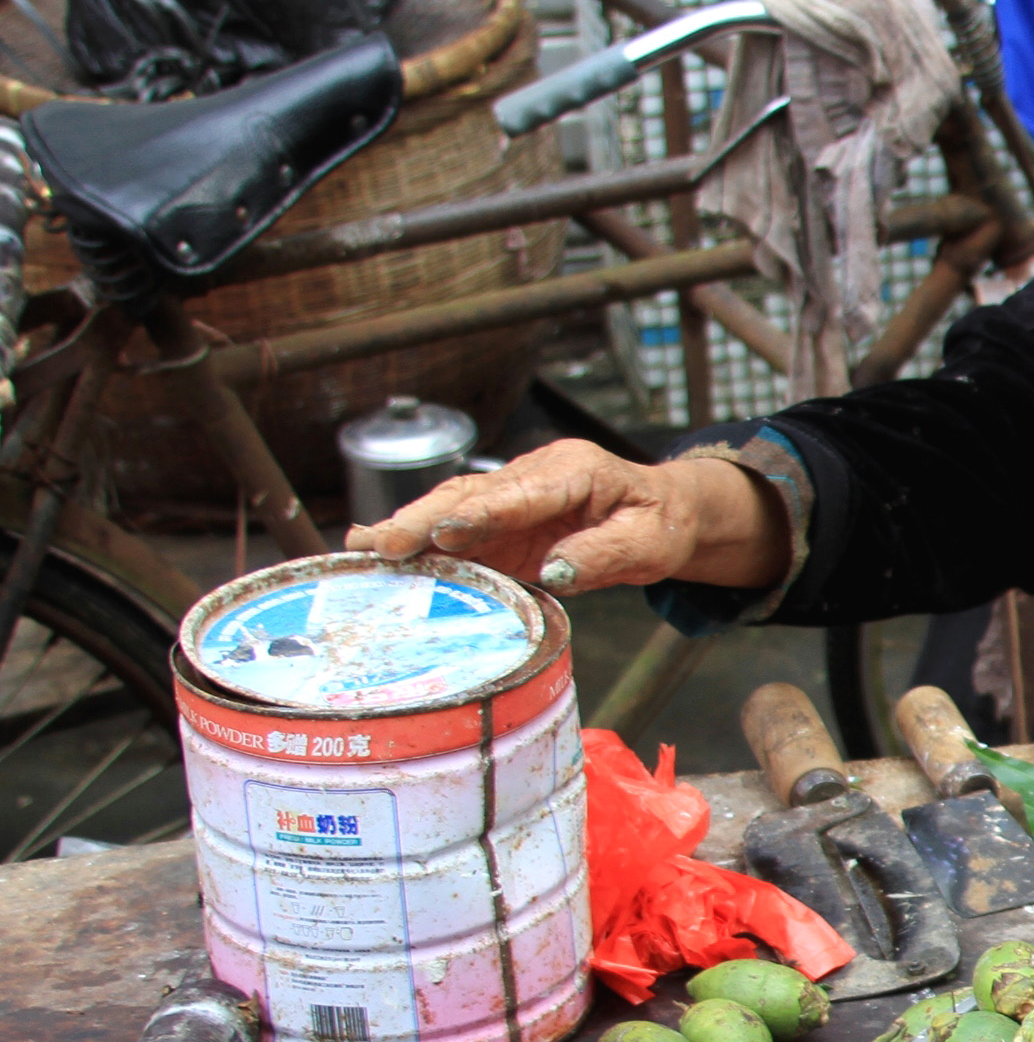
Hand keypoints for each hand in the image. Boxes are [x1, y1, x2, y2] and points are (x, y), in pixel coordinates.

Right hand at [344, 440, 791, 594]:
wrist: (661, 513)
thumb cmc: (658, 524)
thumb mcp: (648, 544)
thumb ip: (604, 554)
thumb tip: (556, 569)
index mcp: (574, 472)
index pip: (521, 493)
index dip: (481, 513)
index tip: (445, 532)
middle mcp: (533, 476)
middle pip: (470, 493)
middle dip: (423, 517)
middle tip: (380, 544)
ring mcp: (511, 497)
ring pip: (451, 507)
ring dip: (408, 528)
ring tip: (363, 550)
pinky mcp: (500, 523)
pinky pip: (454, 530)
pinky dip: (417, 542)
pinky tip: (377, 555)